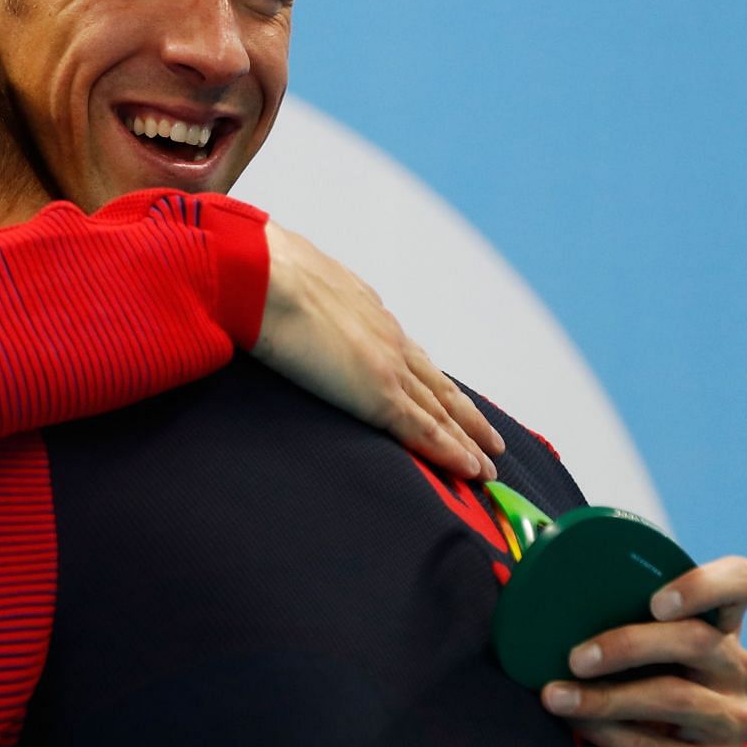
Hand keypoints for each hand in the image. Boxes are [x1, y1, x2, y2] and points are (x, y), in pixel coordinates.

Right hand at [252, 220, 502, 479]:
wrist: (258, 275)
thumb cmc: (258, 276)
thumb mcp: (288, 285)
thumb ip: (298, 303)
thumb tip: (281, 311)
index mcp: (364, 310)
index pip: (406, 353)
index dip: (428, 380)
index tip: (443, 398)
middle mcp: (386, 336)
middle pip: (436, 384)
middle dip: (463, 413)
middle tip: (488, 438)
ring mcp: (388, 366)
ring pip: (441, 410)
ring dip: (467, 437)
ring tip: (487, 464)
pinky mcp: (380, 394)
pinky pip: (426, 431)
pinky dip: (452, 452)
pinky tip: (472, 471)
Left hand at [539, 555, 746, 746]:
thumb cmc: (623, 696)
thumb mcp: (619, 652)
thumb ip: (599, 612)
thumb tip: (532, 573)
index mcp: (716, 625)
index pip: (743, 581)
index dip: (708, 583)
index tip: (656, 601)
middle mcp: (737, 668)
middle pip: (696, 639)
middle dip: (627, 645)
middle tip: (574, 657)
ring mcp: (736, 722)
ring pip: (676, 696)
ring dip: (605, 697)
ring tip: (554, 696)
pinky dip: (613, 736)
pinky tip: (581, 728)